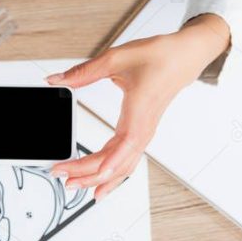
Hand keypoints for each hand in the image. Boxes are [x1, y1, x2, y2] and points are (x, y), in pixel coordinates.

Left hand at [47, 14, 229, 199]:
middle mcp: (143, 128)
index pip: (116, 151)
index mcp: (138, 114)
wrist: (184, 55)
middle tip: (62, 178)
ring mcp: (144, 131)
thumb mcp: (115, 59)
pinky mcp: (143, 129)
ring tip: (78, 184)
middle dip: (88, 175)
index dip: (96, 166)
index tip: (75, 173)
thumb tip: (57, 80)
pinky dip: (114, 171)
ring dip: (100, 177)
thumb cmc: (159, 57)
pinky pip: (128, 157)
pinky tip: (103, 177)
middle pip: (116, 164)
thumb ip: (83, 73)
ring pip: (123, 165)